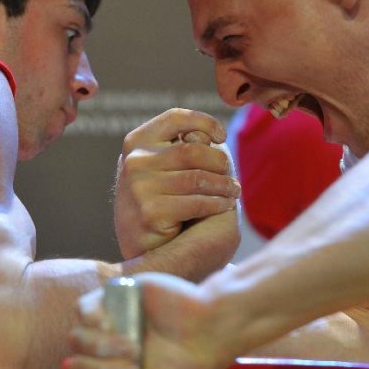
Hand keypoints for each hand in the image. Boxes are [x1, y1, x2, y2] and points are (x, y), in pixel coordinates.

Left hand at [67, 272, 229, 368]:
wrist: (211, 331)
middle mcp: (105, 353)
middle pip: (76, 367)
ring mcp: (107, 325)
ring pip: (76, 339)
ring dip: (102, 349)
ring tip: (134, 349)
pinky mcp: (113, 298)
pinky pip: (82, 310)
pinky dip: (93, 321)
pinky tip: (113, 327)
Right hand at [114, 109, 239, 258]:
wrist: (143, 250)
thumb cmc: (159, 202)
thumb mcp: (161, 169)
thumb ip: (181, 148)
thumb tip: (211, 137)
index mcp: (136, 142)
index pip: (175, 118)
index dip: (204, 122)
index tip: (222, 135)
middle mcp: (134, 162)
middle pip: (192, 150)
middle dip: (219, 162)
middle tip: (232, 175)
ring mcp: (139, 188)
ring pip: (198, 178)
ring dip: (224, 185)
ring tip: (234, 191)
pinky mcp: (151, 213)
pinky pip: (197, 203)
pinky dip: (217, 203)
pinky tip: (225, 205)